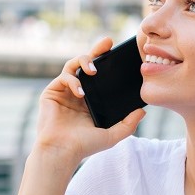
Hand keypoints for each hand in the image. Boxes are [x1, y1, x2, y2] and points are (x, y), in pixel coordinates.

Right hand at [34, 37, 144, 163]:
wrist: (62, 151)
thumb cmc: (84, 146)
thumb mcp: (113, 135)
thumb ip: (129, 124)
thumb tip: (143, 111)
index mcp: (90, 100)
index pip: (100, 76)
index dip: (106, 62)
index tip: (117, 51)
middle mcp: (77, 93)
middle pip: (86, 64)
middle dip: (96, 51)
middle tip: (107, 43)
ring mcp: (64, 91)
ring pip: (73, 65)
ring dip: (84, 61)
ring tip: (93, 69)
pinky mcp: (51, 92)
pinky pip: (64, 77)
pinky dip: (73, 80)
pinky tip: (80, 91)